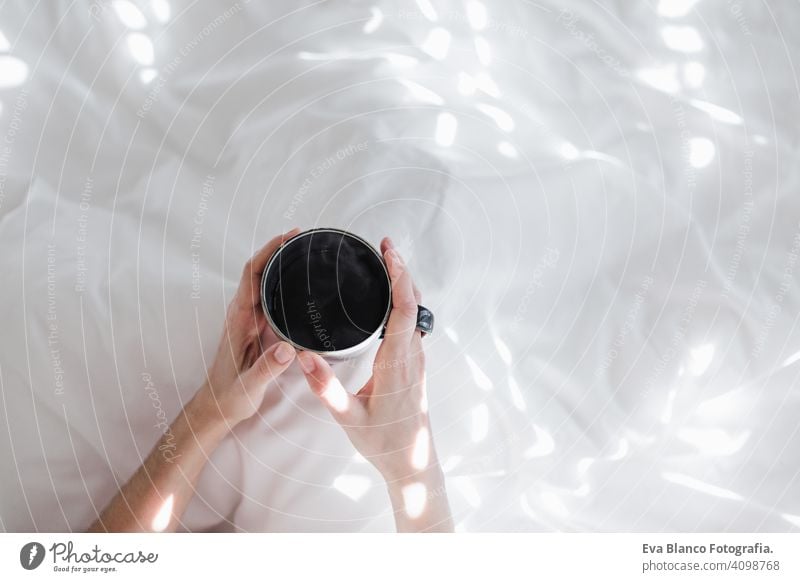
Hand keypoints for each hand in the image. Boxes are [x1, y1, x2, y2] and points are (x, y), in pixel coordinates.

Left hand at [197, 228, 300, 427]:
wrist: (217, 407)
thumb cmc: (230, 397)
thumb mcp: (249, 387)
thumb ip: (268, 369)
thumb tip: (288, 349)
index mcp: (239, 319)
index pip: (252, 274)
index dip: (269, 251)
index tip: (289, 236)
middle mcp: (243, 314)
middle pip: (259, 271)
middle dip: (279, 249)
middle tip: (307, 239)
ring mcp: (250, 319)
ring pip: (265, 282)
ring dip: (282, 264)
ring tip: (308, 253)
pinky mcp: (258, 328)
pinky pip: (270, 298)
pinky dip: (284, 284)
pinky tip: (301, 284)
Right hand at [296, 238, 452, 530]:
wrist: (410, 461)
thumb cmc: (381, 442)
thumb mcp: (347, 418)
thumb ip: (324, 388)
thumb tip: (305, 356)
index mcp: (397, 364)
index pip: (404, 310)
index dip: (399, 277)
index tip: (389, 253)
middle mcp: (412, 356)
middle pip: (414, 302)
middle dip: (401, 270)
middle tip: (384, 245)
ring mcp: (416, 359)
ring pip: (416, 311)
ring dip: (404, 283)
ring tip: (386, 260)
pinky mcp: (414, 363)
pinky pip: (412, 323)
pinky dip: (403, 300)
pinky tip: (389, 295)